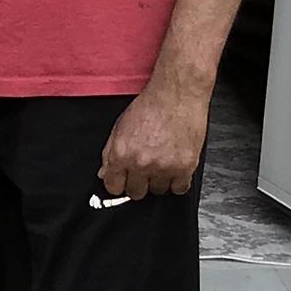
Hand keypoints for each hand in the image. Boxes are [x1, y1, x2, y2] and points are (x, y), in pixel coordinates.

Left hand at [99, 80, 209, 199]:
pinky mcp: (185, 167)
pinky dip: (177, 181)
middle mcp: (141, 163)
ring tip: (160, 163)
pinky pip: (179, 189)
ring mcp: (164, 168)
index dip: (117, 184)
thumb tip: (105, 174)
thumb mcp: (119, 126)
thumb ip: (110, 153)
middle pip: (136, 193)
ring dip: (158, 181)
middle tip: (142, 171)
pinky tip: (174, 167)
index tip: (122, 181)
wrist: (176, 97)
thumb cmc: (149, 107)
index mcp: (122, 153)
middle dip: (137, 184)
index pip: (113, 186)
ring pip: (158, 191)